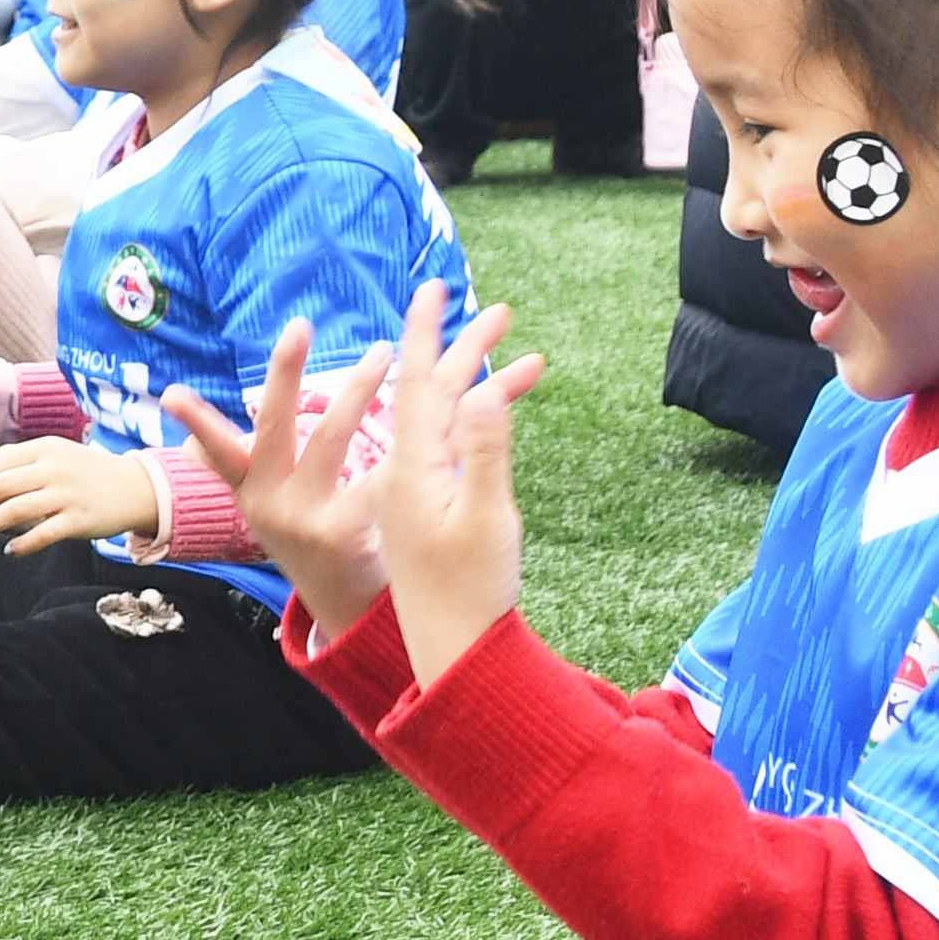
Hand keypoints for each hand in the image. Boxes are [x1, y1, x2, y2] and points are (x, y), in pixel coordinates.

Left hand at [0, 434, 163, 555]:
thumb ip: (17, 457)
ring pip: (17, 510)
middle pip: (3, 485)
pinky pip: (42, 535)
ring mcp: (67, 496)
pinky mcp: (78, 521)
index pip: (2, 463)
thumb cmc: (88, 472)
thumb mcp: (55, 454)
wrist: (136, 488)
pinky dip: (21, 544)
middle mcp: (55, 469)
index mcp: (47, 449)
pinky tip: (10, 550)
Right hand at [166, 316, 399, 641]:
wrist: (346, 606)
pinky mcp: (345, 533)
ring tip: (381, 351)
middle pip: (275, 428)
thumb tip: (181, 426)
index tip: (172, 393)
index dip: (196, 423)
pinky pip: (372, 474)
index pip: (218, 451)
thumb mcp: (266, 503)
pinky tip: (421, 418)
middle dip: (284, 373)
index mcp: (249, 492)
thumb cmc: (310, 536)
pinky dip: (396, 445)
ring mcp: (304, 520)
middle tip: (297, 325)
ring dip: (356, 389)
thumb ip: (239, 461)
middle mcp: (269, 505)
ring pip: (330, 438)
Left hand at [369, 287, 543, 681]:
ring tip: (529, 358)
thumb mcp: (486, 517)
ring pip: (452, 423)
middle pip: (438, 396)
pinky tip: (499, 413)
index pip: (416, 383)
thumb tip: (484, 389)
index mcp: (413, 467)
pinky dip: (481, 426)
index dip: (426, 332)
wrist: (452, 651)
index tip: (433, 288)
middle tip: (502, 310)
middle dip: (469, 351)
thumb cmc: (471, 591)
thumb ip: (485, 451)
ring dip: (485, 388)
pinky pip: (454, 451)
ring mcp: (421, 492)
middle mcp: (409, 473)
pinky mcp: (434, 510)